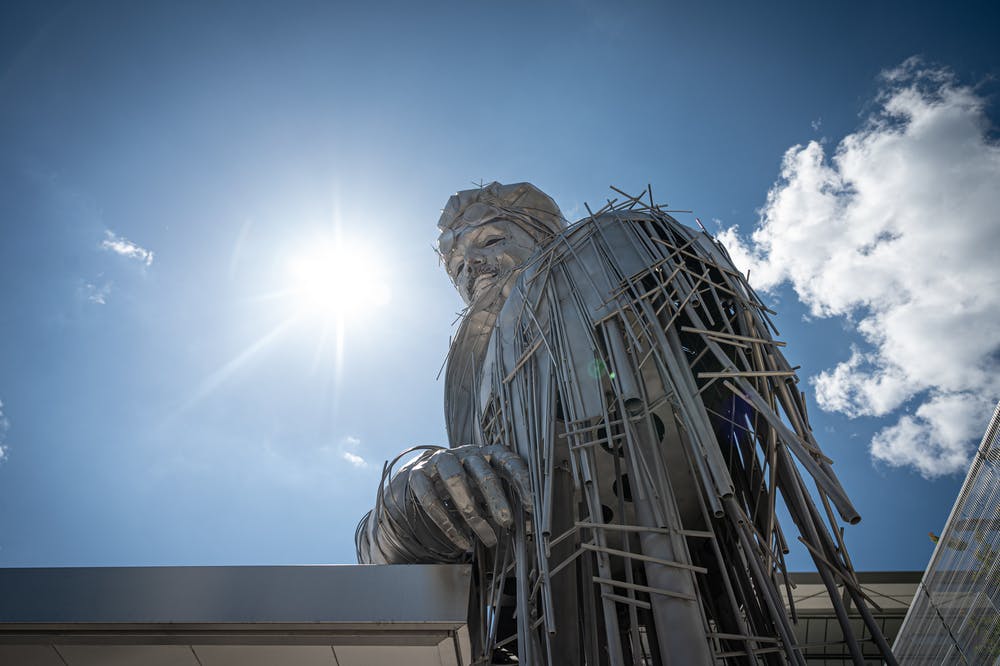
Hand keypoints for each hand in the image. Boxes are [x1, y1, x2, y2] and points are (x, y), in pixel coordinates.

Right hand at [405, 444, 533, 551]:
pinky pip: (431, 498)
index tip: (530, 505)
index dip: (520, 481)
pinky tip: (463, 542)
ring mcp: (440, 461)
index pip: (508, 460)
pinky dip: (447, 524)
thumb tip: (528, 524)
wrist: (427, 475)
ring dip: (472, 512)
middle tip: (506, 522)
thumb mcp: (487, 486)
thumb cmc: (467, 483)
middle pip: (482, 472)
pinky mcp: (419, 474)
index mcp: (487, 453)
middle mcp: (464, 453)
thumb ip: (505, 499)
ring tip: (487, 537)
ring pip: (455, 480)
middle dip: (496, 499)